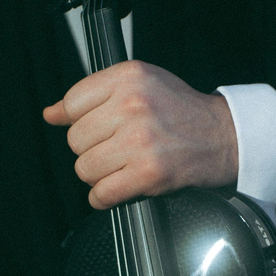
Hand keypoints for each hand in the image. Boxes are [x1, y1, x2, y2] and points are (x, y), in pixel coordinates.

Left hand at [43, 61, 238, 209]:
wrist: (224, 136)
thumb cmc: (183, 111)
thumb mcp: (141, 84)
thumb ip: (94, 95)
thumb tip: (51, 113)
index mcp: (129, 78)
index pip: (72, 103)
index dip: (78, 121)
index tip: (93, 129)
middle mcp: (133, 106)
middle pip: (76, 139)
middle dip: (90, 150)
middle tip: (113, 150)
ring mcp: (140, 141)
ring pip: (85, 168)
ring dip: (97, 175)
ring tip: (118, 169)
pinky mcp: (148, 173)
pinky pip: (102, 193)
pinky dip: (102, 198)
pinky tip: (115, 189)